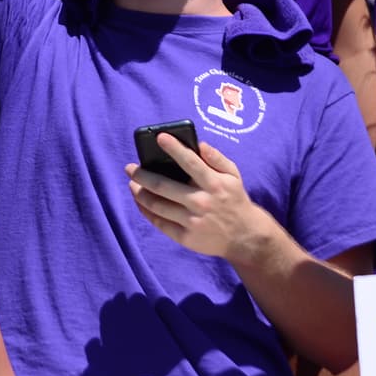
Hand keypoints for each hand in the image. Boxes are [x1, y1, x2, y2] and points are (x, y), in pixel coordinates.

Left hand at [125, 133, 280, 263]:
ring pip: (157, 205)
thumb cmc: (234, 200)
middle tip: (129, 168)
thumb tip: (200, 144)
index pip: (190, 162)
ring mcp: (192, 221)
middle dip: (142, 175)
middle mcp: (201, 202)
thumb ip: (217, 159)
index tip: (160, 137)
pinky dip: (146, 211)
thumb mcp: (234, 176)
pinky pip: (159, 222)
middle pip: (163, 186)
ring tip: (132, 184)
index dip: (174, 148)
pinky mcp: (185, 237)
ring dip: (139, 193)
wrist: (245, 237)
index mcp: (214, 184)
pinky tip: (140, 202)